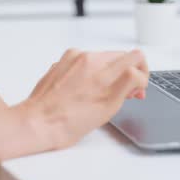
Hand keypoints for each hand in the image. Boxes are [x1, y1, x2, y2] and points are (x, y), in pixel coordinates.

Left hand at [19, 49, 148, 149]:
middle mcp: (89, 60)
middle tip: (125, 92)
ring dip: (109, 72)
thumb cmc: (67, 123)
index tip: (138, 87)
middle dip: (127, 72)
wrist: (37, 122)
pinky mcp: (65, 58)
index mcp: (102, 74)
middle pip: (122, 56)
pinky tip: (85, 88)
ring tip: (101, 93)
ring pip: (105, 57)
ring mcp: (75, 57)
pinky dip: (91, 71)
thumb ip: (127, 89)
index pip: (136, 57)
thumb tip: (137, 78)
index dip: (142, 74)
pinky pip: (87, 59)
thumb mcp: (107, 110)